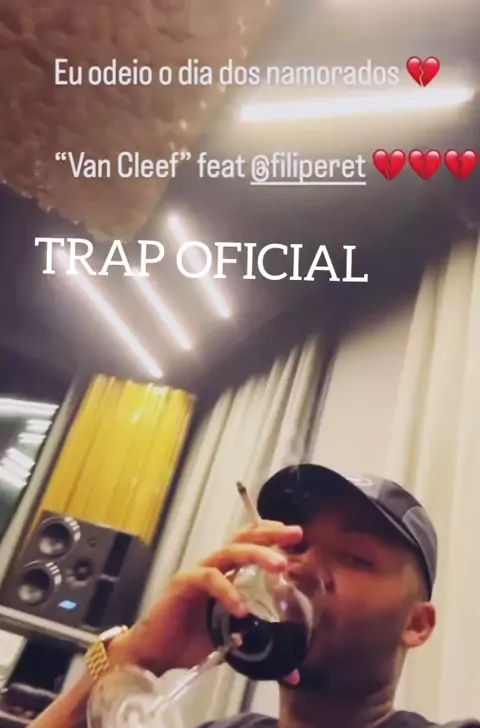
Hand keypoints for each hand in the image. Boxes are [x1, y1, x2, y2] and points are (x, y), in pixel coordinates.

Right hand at [114, 521, 302, 681]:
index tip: (296, 536)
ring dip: (257, 555)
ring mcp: (198, 573)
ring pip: (229, 552)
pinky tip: (241, 609)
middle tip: (295, 535)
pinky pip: (209, 579)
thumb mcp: (234, 643)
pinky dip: (227, 591)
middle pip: (243, 539)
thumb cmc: (191, 642)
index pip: (249, 543)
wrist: (155, 653)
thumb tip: (293, 672)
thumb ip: (260, 647)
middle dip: (270, 535)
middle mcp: (213, 567)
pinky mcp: (183, 584)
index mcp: (226, 574)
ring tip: (279, 565)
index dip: (271, 535)